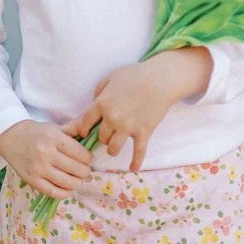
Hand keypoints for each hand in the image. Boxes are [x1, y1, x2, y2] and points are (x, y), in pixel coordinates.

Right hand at [0, 120, 93, 199]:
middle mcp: (46, 153)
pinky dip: (65, 193)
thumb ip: (74, 129)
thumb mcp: (55, 127)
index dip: (88, 158)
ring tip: (78, 179)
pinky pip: (53, 192)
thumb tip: (91, 133)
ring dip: (77, 183)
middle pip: (76, 169)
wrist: (10, 137)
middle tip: (86, 171)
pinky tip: (68, 188)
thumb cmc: (36, 132)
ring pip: (67, 182)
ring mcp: (38, 168)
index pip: (80, 153)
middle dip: (85, 172)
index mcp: (53, 138)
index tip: (89, 159)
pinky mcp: (32, 180)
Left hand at [61, 62, 175, 172]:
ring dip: (113, 149)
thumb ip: (100, 91)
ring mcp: (128, 126)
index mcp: (102, 103)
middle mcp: (112, 117)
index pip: (85, 123)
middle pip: (101, 137)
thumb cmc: (135, 75)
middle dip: (102, 137)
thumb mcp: (111, 77)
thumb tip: (94, 103)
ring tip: (114, 148)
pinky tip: (133, 169)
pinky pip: (138, 152)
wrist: (160, 79)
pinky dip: (135, 162)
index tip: (84, 133)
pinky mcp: (144, 132)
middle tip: (106, 136)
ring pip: (113, 148)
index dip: (83, 130)